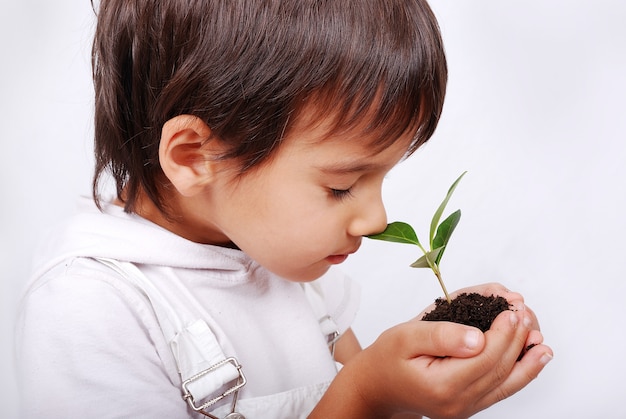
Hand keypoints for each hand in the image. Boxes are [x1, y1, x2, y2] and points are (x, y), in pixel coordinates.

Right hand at [311, 283, 552, 418]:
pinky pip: (501, 390)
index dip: (503, 332)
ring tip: (540, 339)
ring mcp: (465, 408)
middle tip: (524, 312)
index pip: (485, 358)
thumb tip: (478, 338)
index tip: (512, 310)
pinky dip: (520, 373)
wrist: (378, 386)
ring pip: (507, 384)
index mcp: (441, 385)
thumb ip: (441, 335)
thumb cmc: (388, 357)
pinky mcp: (469, 405)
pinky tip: (534, 358)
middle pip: (499, 369)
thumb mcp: (405, 337)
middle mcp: (458, 403)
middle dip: (517, 339)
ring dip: (527, 360)